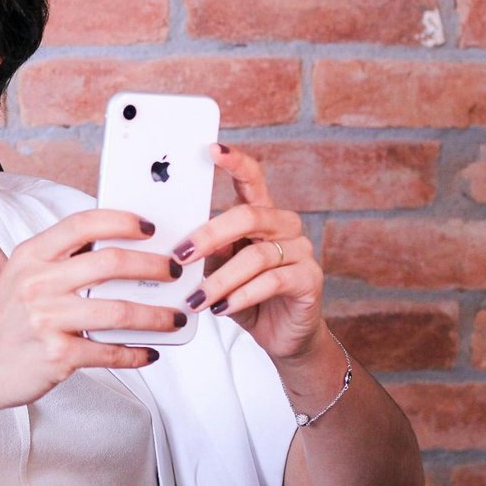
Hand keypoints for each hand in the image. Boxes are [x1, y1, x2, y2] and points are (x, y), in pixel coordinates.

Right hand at [0, 209, 186, 415]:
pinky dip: (136, 353)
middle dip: (154, 265)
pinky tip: (150, 351)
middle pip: (110, 263)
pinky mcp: (56, 356)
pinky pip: (109, 352)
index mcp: (31, 255)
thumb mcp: (23, 276)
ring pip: (119, 311)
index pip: (82, 223)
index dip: (122, 220)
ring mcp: (46, 320)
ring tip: (176, 316)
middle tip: (173, 271)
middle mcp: (37, 283)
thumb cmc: (8, 320)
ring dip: (157, 315)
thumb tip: (121, 247)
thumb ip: (63, 259)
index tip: (150, 227)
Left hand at [173, 145, 324, 360]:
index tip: (212, 149)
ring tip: (196, 299)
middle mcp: (284, 225)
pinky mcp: (310, 278)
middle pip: (248, 216)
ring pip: (256, 256)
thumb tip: (175, 244)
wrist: (282, 335)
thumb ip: (206, 251)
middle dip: (209, 236)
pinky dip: (241, 296)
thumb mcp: (218, 271)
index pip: (252, 179)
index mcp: (261, 214)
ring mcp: (301, 250)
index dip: (235, 162)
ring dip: (220, 280)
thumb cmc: (245, 297)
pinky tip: (222, 308)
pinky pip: (272, 281)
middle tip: (179, 256)